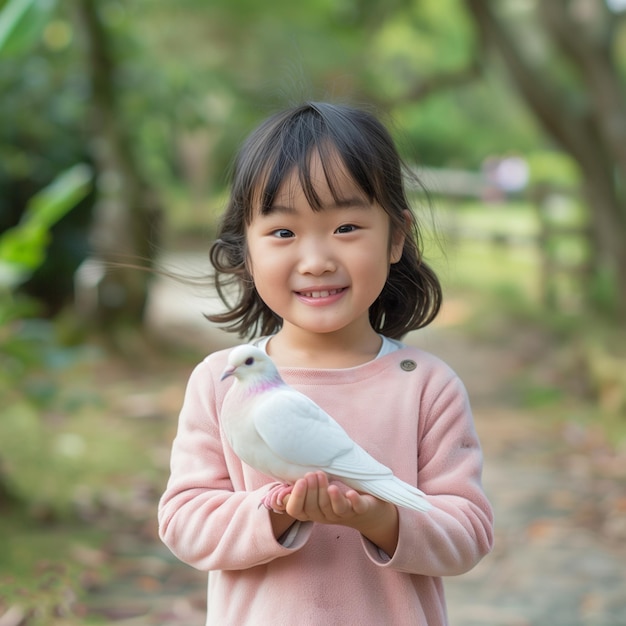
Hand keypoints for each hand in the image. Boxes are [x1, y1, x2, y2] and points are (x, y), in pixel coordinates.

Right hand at [282, 471, 398, 554]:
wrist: (366, 509)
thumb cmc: (336, 496)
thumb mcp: (316, 493)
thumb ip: (302, 487)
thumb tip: (279, 476)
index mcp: (312, 511)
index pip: (298, 511)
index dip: (297, 498)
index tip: (299, 481)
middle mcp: (326, 516)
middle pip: (315, 508)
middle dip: (312, 490)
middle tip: (312, 474)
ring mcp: (344, 514)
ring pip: (333, 509)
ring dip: (328, 494)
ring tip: (325, 478)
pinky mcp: (361, 510)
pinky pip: (356, 508)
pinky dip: (353, 501)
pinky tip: (350, 492)